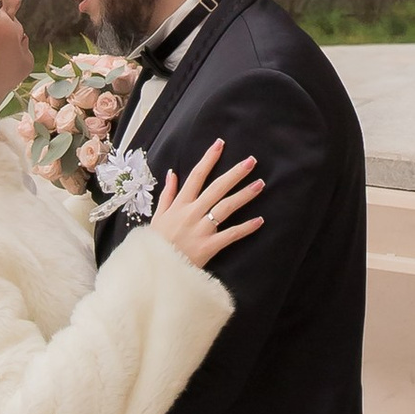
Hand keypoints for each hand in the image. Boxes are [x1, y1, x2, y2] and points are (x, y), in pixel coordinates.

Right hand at [149, 137, 264, 269]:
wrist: (154, 269)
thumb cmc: (157, 243)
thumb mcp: (158, 216)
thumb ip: (167, 194)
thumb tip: (172, 173)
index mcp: (180, 204)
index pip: (196, 176)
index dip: (209, 159)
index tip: (220, 144)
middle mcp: (192, 213)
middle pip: (216, 188)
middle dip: (234, 173)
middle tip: (251, 161)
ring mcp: (201, 229)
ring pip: (226, 207)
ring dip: (244, 195)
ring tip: (260, 184)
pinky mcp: (209, 246)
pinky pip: (231, 234)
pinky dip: (246, 228)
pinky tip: (259, 220)